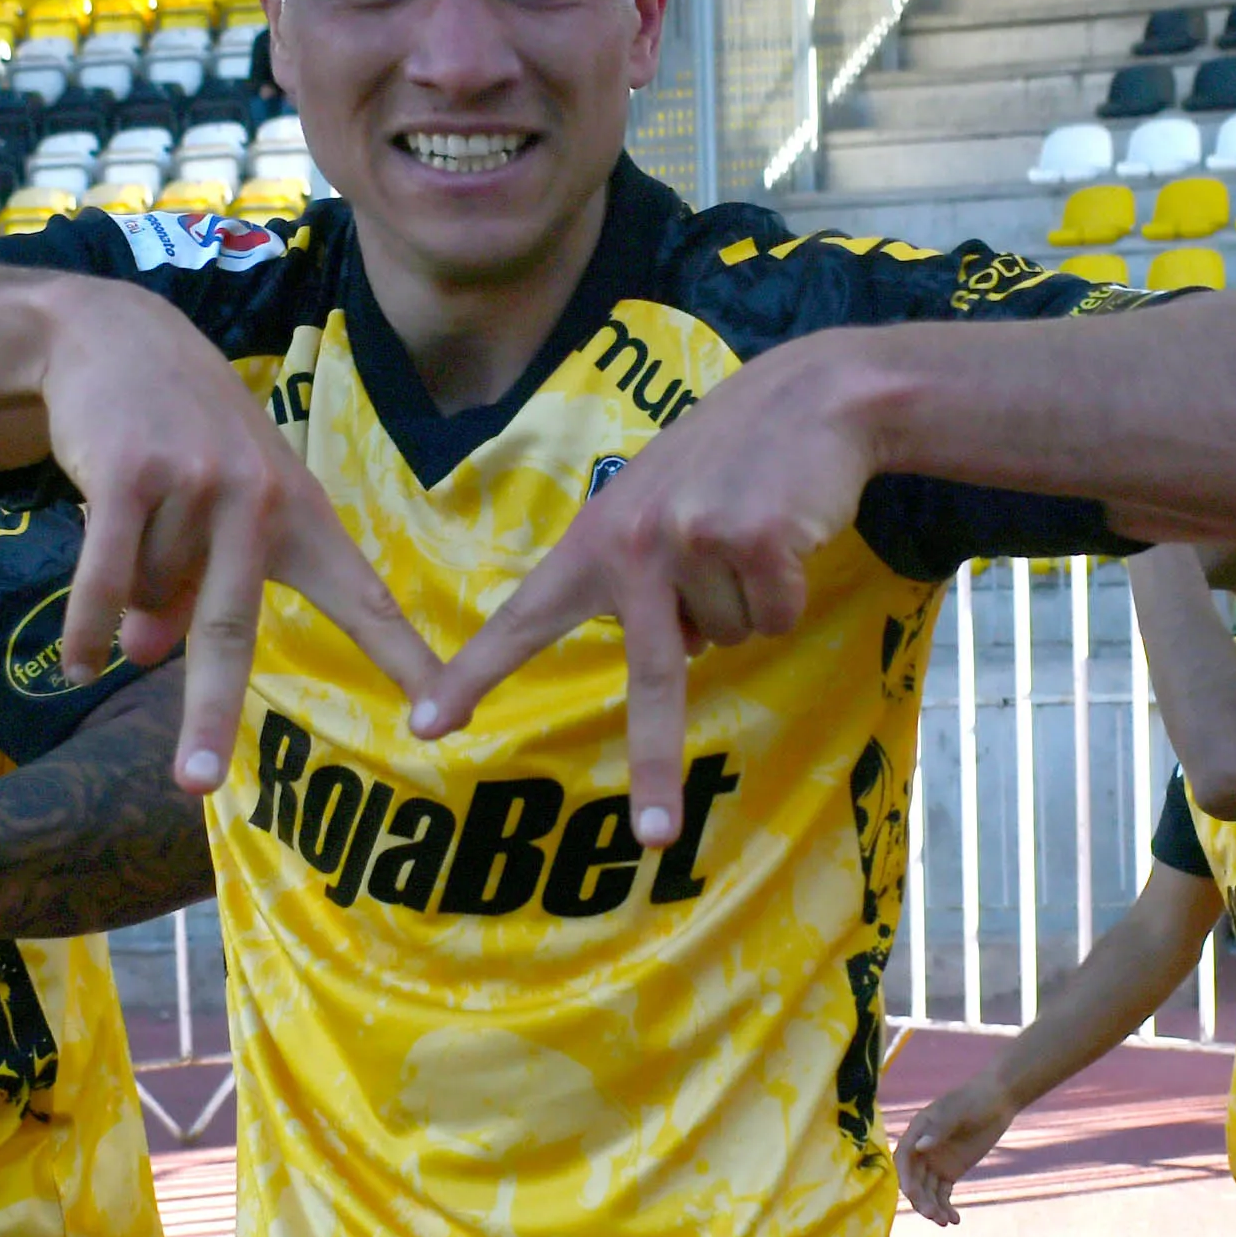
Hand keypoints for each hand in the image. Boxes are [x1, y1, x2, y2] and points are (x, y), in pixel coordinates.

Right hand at [42, 284, 442, 795]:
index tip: (447, 712)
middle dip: (210, 711)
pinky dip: (84, 627)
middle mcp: (259, 500)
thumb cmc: (180, 439)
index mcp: (302, 515)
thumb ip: (194, 591)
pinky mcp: (131, 474)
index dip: (405, 657)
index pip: (364, 596)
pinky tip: (77, 664)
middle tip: (196, 784)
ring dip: (126, 624)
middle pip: (232, 628)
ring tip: (108, 636)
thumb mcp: (211, 510)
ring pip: (150, 598)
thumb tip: (146, 657)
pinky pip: (103, 580)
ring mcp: (195, 484)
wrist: (117, 339)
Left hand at [414, 328, 883, 839]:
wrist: (810, 399)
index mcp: (596, 540)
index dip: (475, 676)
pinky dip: (788, 590)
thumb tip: (676, 654)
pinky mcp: (753, 541)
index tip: (425, 727)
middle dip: (655, 764)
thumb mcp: (658, 506)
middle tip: (655, 837)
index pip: (524, 618)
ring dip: (750, 604)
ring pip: (730, 640)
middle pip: (649, 678)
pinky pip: (775, 617)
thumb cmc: (730, 462)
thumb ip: (639, 574)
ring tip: (751, 538)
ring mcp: (692, 540)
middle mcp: (633, 542)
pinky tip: (785, 534)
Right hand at [897, 1073, 1019, 1225]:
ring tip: (946, 1222)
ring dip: (933, 1207)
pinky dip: (946, 1207)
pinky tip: (954, 1220)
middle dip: (921, 1199)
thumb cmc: (974, 1100)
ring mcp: (935, 1163)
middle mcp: (921, 1150)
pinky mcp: (950, 1172)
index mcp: (917, 1132)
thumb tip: (920, 1147)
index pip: (904, 1159)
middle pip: (914, 1180)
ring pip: (927, 1191)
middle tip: (934, 1216)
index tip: (913, 1195)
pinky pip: (942, 1194)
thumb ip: (939, 1129)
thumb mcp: (958, 1112)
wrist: (997, 1101)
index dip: (905, 1177)